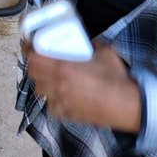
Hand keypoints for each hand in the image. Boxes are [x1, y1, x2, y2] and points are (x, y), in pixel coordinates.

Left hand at [25, 39, 142, 131]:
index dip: (28, 49)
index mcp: (63, 69)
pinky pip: (51, 104)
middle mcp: (57, 87)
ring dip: (43, 81)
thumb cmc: (116, 80)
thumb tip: (86, 42)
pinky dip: (53, 96)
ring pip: (40, 90)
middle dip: (35, 64)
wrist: (127, 106)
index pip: (33, 58)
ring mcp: (60, 102)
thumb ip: (91, 45)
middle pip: (33, 74)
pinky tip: (63, 92)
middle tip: (42, 58)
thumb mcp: (105, 52)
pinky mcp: (66, 114)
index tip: (31, 44)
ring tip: (52, 75)